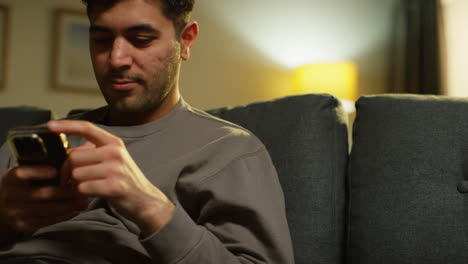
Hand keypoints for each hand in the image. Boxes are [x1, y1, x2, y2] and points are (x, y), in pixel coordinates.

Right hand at [0, 165, 87, 233]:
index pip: (21, 173)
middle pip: (40, 194)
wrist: (5, 207)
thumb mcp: (27, 172)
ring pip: (46, 209)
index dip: (39, 172)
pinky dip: (63, 216)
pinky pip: (46, 221)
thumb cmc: (25, 184)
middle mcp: (10, 195)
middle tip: (82, 188)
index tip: (57, 170)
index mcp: (10, 177)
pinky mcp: (22, 225)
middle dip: (64, 192)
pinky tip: (75, 210)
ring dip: (68, 205)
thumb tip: (74, 153)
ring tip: (84, 201)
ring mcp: (14, 212)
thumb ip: (45, 163)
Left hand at [48, 120, 174, 236]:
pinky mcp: (113, 186)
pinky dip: (82, 194)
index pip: (88, 128)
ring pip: (76, 173)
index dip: (67, 126)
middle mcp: (115, 153)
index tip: (50, 125)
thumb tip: (70, 149)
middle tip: (72, 180)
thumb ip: (95, 150)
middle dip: (67, 170)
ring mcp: (115, 169)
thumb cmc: (124, 180)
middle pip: (74, 156)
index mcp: (114, 143)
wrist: (145, 200)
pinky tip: (91, 195)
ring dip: (75, 185)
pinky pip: (83, 188)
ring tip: (85, 188)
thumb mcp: (114, 158)